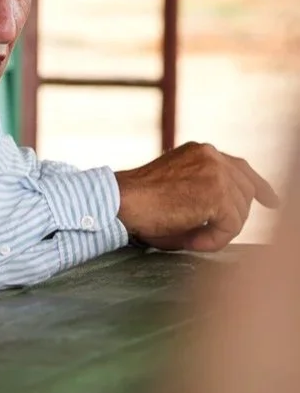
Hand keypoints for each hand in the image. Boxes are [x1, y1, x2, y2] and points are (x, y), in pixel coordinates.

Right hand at [115, 141, 278, 251]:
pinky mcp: (217, 193)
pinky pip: (231, 226)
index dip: (258, 186)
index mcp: (201, 151)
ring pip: (240, 212)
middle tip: (208, 236)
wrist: (121, 202)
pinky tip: (192, 241)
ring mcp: (216, 172)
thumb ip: (204, 193)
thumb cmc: (139, 204)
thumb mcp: (177, 188)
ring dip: (219, 231)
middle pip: (245, 191)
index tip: (271, 201)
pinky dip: (213, 239)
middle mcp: (212, 155)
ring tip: (190, 238)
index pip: (240, 167)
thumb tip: (227, 219)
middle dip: (236, 217)